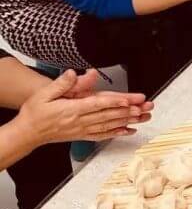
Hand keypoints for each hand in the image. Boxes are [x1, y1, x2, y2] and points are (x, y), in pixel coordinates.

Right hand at [17, 70, 153, 144]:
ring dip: (128, 121)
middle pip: (109, 115)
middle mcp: (80, 121)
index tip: (131, 100)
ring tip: (145, 116)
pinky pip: (103, 135)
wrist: (27, 133)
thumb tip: (78, 73)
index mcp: (72, 109)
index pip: (99, 104)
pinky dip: (117, 133)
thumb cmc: (35, 112)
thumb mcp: (45, 93)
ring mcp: (82, 130)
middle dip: (130, 111)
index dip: (117, 101)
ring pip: (110, 125)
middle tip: (147, 106)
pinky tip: (129, 131)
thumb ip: (63, 83)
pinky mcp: (82, 135)